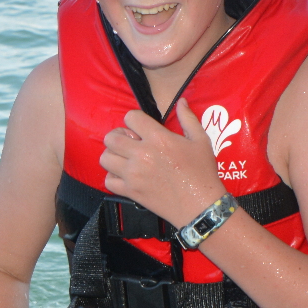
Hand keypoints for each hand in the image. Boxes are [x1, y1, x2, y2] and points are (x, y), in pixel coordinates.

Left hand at [100, 98, 226, 226]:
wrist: (200, 205)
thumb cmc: (202, 173)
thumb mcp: (201, 141)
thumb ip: (188, 118)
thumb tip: (181, 101)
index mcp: (158, 138)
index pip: (130, 117)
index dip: (134, 119)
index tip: (140, 128)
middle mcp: (141, 154)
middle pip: (111, 137)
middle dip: (118, 136)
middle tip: (129, 143)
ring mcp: (133, 174)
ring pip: (105, 158)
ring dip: (113, 156)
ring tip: (125, 159)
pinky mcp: (130, 191)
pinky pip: (108, 180)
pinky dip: (113, 177)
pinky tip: (125, 176)